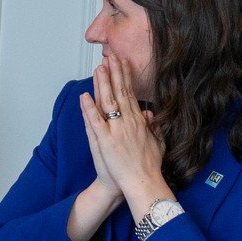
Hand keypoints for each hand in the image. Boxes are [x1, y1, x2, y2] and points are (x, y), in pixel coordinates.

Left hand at [80, 53, 171, 213]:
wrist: (142, 183)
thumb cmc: (149, 166)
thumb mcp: (156, 142)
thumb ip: (153, 127)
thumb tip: (150, 113)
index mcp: (139, 122)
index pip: (130, 94)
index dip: (125, 78)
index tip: (121, 64)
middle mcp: (128, 122)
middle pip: (120, 93)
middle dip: (114, 74)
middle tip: (109, 57)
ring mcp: (117, 131)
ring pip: (108, 102)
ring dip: (102, 84)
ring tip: (98, 68)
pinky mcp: (106, 141)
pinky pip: (96, 122)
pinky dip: (89, 108)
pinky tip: (84, 96)